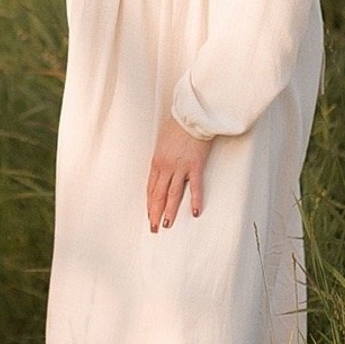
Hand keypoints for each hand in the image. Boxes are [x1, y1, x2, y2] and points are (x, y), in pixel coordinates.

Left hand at [146, 116, 211, 231]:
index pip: (151, 188)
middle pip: (158, 194)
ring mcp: (180, 167)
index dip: (149, 203)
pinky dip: (195, 200)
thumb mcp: (162, 143)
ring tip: (166, 224)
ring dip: (169, 211)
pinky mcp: (195, 166)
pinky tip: (195, 212)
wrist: (191, 116)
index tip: (149, 215)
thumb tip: (161, 171)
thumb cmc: (177, 127)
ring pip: (173, 194)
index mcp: (157, 161)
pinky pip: (195, 187)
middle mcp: (166, 167)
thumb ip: (162, 159)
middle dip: (154, 212)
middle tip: (153, 227)